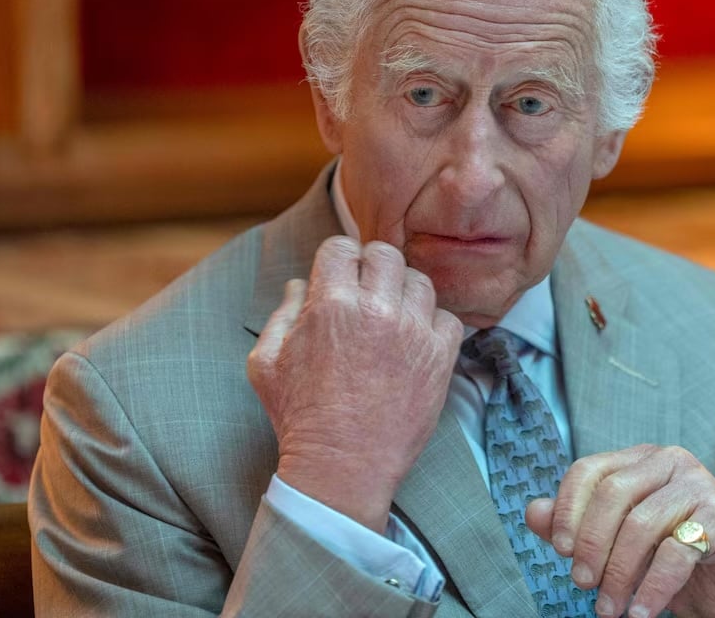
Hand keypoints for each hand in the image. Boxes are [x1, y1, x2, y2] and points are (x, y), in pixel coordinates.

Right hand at [247, 236, 462, 532]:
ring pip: (420, 281)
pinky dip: (434, 326)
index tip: (340, 277)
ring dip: (405, 295)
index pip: (341, 247)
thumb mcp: (265, 363)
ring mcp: (413, 332)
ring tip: (393, 320)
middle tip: (368, 294)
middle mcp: (375, 309)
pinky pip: (448, 319)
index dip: (338, 260)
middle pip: (386, 254)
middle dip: (373, 268)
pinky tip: (416, 344)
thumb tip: (298, 284)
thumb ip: (281, 313)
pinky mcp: (440, 358)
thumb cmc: (299, 418)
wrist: (341, 467)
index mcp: (330, 303)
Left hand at [525, 445, 714, 617]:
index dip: (568, 510)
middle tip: (583, 585)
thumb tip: (533, 512)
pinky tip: (641, 612)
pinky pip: (677, 552)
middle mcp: (669, 462)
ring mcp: (700, 485)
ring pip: (641, 524)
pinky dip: (653, 587)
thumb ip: (575, 526)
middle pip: (612, 494)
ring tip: (609, 609)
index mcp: (639, 460)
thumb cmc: (671, 559)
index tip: (561, 551)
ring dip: (619, 574)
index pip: (588, 470)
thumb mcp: (617, 543)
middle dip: (591, 545)